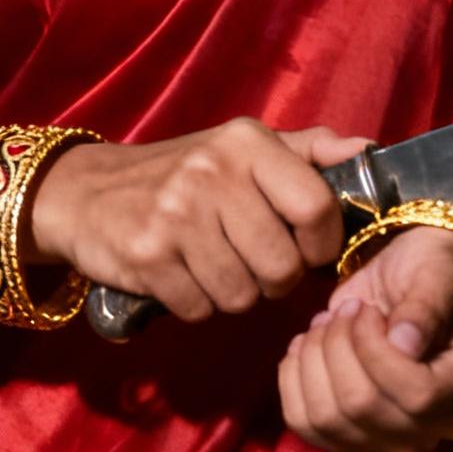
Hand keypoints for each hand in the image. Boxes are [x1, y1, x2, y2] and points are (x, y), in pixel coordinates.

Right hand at [27, 120, 370, 321]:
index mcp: (246, 142)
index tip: (306, 251)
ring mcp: (176, 214)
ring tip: (212, 266)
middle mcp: (212, 172)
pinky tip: (181, 276)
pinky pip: (200, 309)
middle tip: (250, 264)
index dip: (320, 246)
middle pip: (282, 267)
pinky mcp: (146, 255)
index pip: (316, 208)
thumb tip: (366, 149)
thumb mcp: (241, 148)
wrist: (86, 192)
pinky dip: (195, 304)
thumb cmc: (181, 174)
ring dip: (233, 294)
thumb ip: (307, 151)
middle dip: (273, 280)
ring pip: (242, 295)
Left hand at [277, 224, 452, 451]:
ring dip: (313, 360)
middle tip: (347, 311)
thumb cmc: (434, 269)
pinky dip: (293, 380)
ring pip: (327, 420)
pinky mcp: (353, 436)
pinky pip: (305, 425)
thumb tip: (403, 344)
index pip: (418, 394)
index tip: (367, 310)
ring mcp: (393, 438)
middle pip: (363, 408)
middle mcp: (436, 425)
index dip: (376, 351)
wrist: (411, 281)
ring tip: (327, 325)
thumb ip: (426, 304)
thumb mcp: (439, 272)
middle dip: (338, 347)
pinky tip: (304, 347)